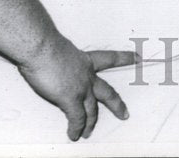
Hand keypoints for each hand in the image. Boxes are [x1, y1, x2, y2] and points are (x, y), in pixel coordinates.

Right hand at [16, 32, 137, 140]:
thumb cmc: (45, 44)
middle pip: (107, 92)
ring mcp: (81, 88)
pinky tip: (74, 134)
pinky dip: (76, 128)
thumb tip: (48, 57)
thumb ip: (60, 56)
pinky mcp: (70, 99)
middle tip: (125, 113)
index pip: (109, 58)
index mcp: (85, 60)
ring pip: (92, 110)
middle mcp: (87, 75)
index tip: (137, 58)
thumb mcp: (59, 47)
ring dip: (91, 123)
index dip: (124, 58)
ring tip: (89, 132)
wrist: (40, 47)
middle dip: (116, 104)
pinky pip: (76, 119)